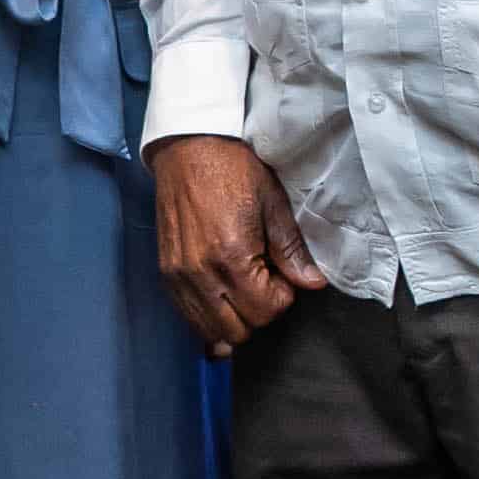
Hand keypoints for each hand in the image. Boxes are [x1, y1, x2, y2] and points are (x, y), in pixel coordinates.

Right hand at [154, 134, 325, 357]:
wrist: (188, 147)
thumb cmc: (233, 168)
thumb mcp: (273, 203)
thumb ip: (291, 249)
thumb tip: (312, 283)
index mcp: (231, 255)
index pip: (265, 311)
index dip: (282, 297)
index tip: (283, 275)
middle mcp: (200, 273)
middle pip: (238, 330)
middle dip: (259, 312)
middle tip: (265, 282)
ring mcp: (178, 277)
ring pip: (210, 331)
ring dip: (234, 318)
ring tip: (243, 286)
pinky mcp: (166, 274)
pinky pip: (187, 316)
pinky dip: (209, 316)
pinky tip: (222, 293)